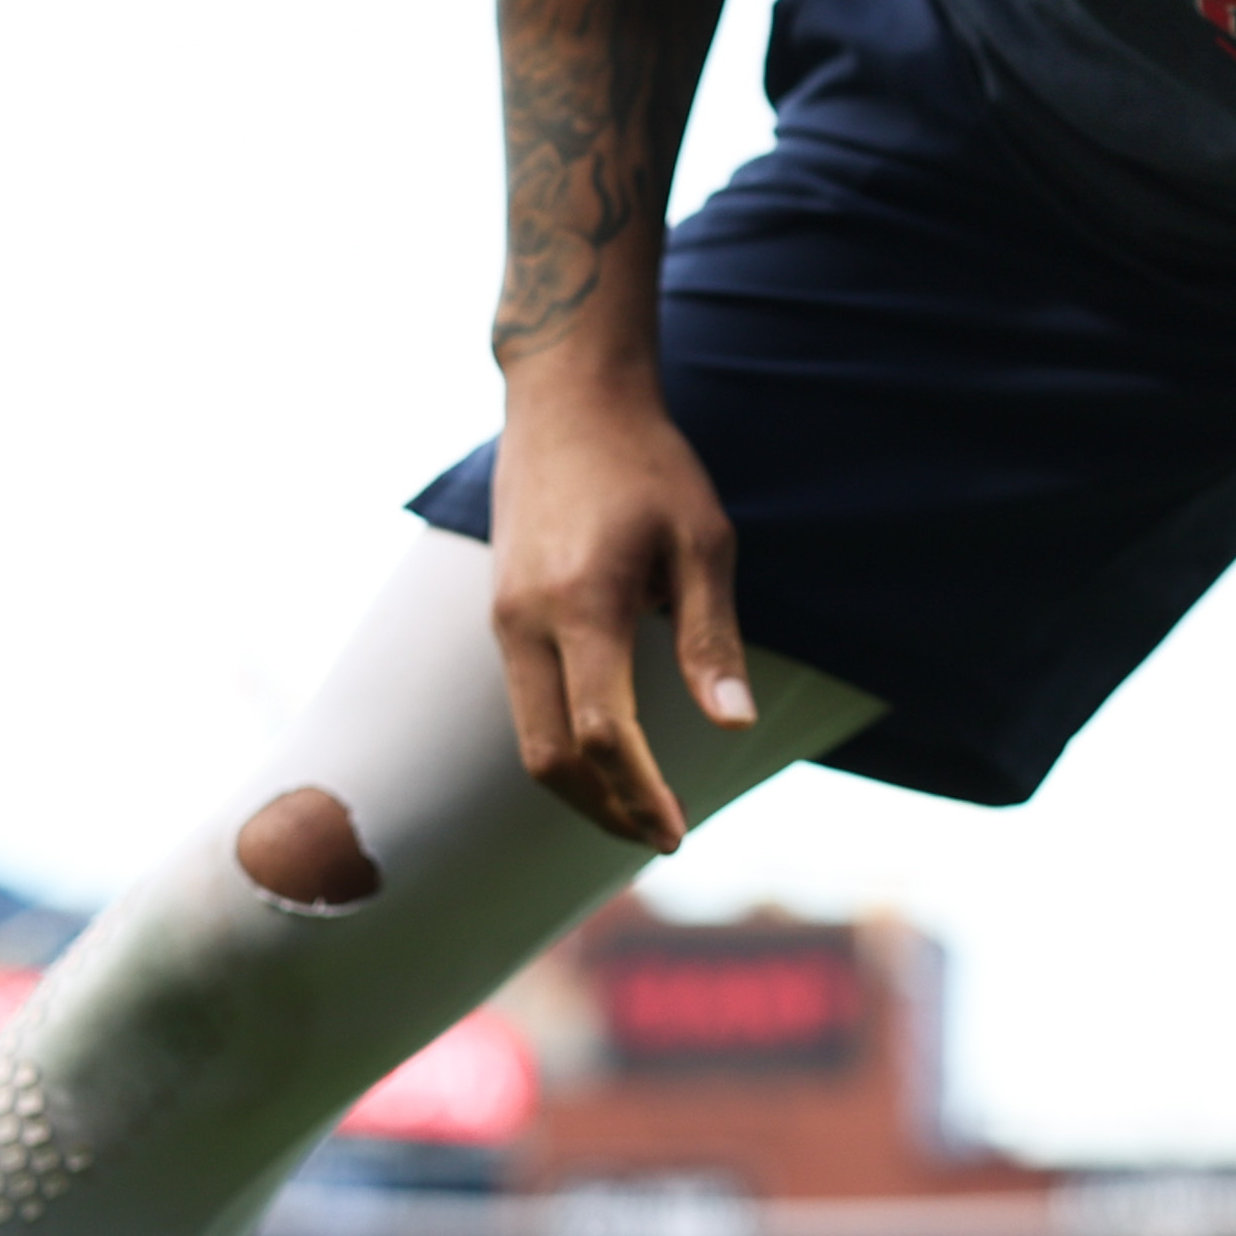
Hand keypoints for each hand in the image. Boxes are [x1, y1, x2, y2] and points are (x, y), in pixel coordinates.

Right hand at [485, 348, 754, 849]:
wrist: (566, 398)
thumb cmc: (648, 464)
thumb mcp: (702, 540)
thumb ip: (712, 636)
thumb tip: (735, 724)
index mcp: (582, 605)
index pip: (604, 733)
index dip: (640, 793)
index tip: (677, 830)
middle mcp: (526, 621)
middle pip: (550, 758)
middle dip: (604, 810)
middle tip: (660, 837)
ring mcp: (503, 618)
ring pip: (528, 737)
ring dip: (580, 786)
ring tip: (636, 812)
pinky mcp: (500, 612)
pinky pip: (523, 702)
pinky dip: (562, 745)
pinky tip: (608, 753)